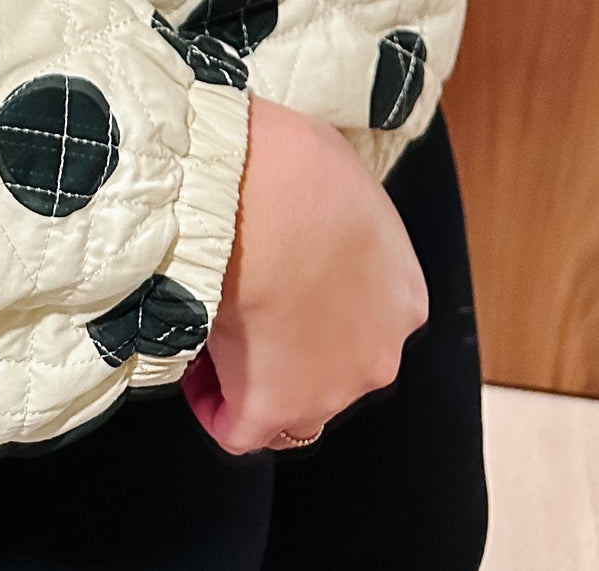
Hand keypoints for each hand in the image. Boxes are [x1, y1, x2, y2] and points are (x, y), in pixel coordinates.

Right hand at [181, 96, 428, 454]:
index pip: (364, 322)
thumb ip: (340, 217)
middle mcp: (379, 353)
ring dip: (252, 376)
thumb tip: (306, 210)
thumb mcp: (342, 179)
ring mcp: (328, 389)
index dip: (319, 309)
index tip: (283, 285)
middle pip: (333, 369)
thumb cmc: (297, 169)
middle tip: (248, 311)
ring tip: (214, 334)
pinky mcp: (271, 408)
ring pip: (290, 403)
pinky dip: (216, 407)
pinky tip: (196, 372)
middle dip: (292, 349)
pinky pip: (239, 429)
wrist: (261, 192)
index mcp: (402, 297)